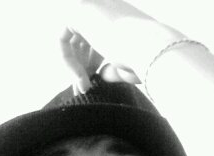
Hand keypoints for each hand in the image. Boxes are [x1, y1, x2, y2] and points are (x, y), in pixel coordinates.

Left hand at [59, 0, 182, 91]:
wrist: (152, 50)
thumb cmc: (145, 61)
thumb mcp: (126, 66)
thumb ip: (112, 68)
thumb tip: (101, 74)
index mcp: (118, 18)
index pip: (95, 38)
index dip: (89, 63)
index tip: (90, 85)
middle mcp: (105, 8)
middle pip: (80, 39)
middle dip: (79, 66)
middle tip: (84, 89)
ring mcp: (92, 6)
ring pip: (70, 40)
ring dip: (74, 67)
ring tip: (84, 87)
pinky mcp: (79, 9)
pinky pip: (62, 38)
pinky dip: (67, 61)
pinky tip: (80, 78)